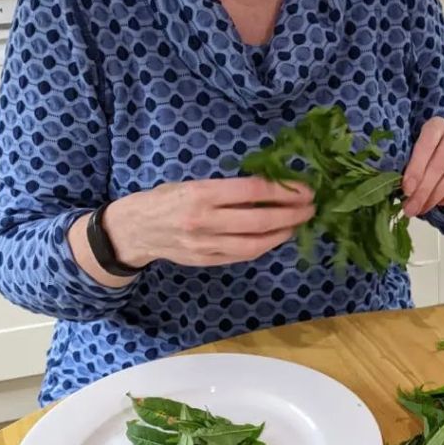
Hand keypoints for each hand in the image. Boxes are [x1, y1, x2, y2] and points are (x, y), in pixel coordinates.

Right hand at [103, 178, 315, 267]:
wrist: (133, 230)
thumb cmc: (165, 198)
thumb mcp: (193, 182)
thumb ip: (226, 187)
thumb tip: (269, 185)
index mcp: (201, 194)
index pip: (253, 192)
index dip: (283, 191)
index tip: (304, 189)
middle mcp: (204, 221)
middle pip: (259, 221)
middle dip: (291, 214)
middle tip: (311, 208)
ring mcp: (205, 246)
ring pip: (254, 244)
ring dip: (282, 234)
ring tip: (298, 224)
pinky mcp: (205, 262)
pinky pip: (241, 256)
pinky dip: (263, 247)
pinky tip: (276, 237)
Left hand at [401, 117, 443, 216]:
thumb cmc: (429, 152)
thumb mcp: (416, 152)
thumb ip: (409, 166)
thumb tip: (399, 190)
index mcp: (436, 125)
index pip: (425, 145)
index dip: (416, 169)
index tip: (407, 190)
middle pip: (440, 164)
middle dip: (424, 190)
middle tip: (412, 208)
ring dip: (437, 195)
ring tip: (423, 208)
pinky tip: (442, 202)